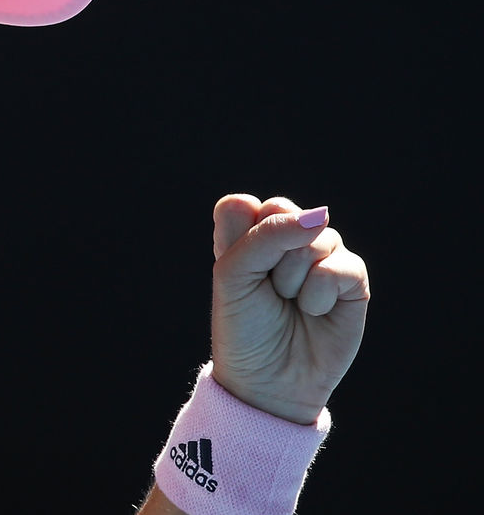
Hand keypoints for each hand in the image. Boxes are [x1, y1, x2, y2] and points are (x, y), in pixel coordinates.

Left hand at [209, 195, 370, 423]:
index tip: (237, 275)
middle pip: (281, 210)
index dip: (238, 241)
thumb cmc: (244, 328)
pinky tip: (314, 312)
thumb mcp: (234, 276)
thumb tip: (321, 215)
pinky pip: (343, 265)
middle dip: (269, 255)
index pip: (242, 205)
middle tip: (266, 290)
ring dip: (293, 279)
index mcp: (247, 234)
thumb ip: (267, 235)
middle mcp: (286, 238)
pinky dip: (320, 294)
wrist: (269, 382)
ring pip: (314, 237)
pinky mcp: (352, 278)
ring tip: (290, 304)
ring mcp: (321, 255)